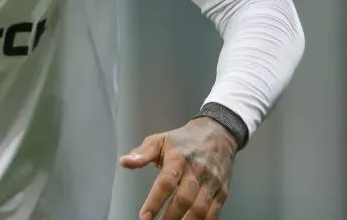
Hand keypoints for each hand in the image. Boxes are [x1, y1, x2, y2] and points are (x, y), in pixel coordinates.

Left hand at [120, 117, 237, 219]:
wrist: (218, 134)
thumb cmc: (183, 140)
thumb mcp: (160, 140)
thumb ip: (142, 154)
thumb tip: (124, 162)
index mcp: (178, 158)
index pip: (166, 182)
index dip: (155, 201)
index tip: (144, 216)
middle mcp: (197, 171)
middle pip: (184, 199)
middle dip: (170, 217)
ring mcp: (212, 182)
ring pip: (200, 209)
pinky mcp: (222, 191)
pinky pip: (213, 212)